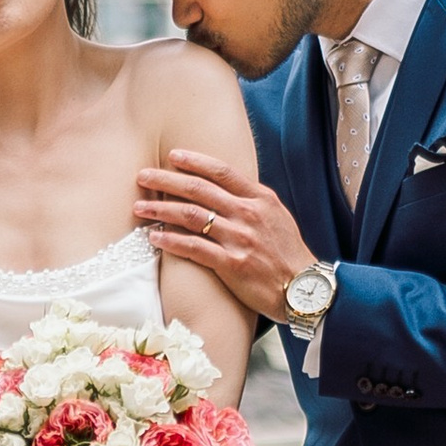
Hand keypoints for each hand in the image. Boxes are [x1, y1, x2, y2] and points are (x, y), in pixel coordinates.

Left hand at [133, 148, 316, 320]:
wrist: (306, 289)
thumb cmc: (288, 254)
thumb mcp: (276, 217)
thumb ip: (251, 201)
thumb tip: (223, 189)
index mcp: (260, 199)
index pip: (221, 171)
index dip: (194, 161)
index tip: (172, 156)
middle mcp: (248, 214)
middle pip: (198, 189)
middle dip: (166, 180)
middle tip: (142, 176)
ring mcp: (240, 239)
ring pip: (191, 216)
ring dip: (161, 210)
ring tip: (139, 207)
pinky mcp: (231, 264)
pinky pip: (193, 248)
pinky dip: (170, 241)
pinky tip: (154, 237)